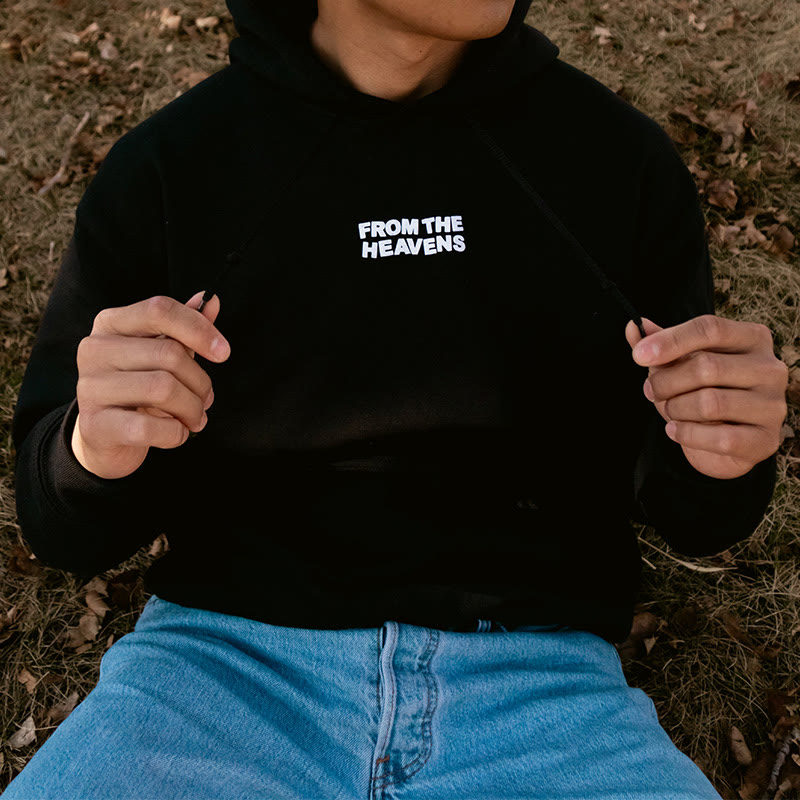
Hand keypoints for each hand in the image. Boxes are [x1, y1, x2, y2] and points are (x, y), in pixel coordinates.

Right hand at [72, 291, 229, 479]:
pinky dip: (175, 433)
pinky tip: (176, 433)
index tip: (223, 353)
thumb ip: (185, 327)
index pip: (160, 310)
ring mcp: (89, 387)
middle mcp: (95, 349)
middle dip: (201, 382)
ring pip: (163, 389)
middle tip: (206, 400)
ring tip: (195, 418)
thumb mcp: (163, 353)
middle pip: (169, 354)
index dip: (200, 329)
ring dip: (192, 409)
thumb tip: (211, 300)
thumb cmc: (139, 388)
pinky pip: (149, 427)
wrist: (105, 437)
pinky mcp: (93, 425)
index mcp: (111, 323)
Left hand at [625, 314, 787, 478]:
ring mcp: (773, 405)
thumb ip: (658, 345)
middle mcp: (770, 368)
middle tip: (650, 391)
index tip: (639, 355)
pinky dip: (687, 435)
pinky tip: (675, 430)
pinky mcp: (767, 439)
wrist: (724, 442)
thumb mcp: (679, 364)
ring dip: (675, 409)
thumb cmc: (703, 391)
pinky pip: (721, 438)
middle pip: (707, 366)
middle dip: (666, 382)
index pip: (710, 328)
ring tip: (669, 410)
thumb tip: (633, 327)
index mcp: (752, 338)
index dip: (671, 340)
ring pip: (710, 403)